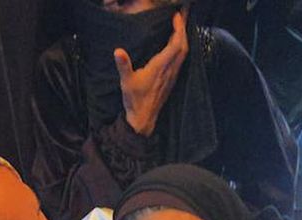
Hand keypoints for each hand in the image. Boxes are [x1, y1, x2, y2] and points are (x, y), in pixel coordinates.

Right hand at [116, 11, 188, 135]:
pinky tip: (175, 47)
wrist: (143, 119)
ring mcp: (172, 76)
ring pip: (183, 54)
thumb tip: (118, 51)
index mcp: (160, 67)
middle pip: (183, 47)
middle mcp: (169, 70)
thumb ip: (123, 65)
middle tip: (179, 18)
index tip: (176, 17)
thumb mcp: (126, 82)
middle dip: (182, 31)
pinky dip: (180, 50)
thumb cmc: (134, 100)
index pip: (175, 45)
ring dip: (183, 40)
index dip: (178, 30)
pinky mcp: (171, 81)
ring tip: (178, 28)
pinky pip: (180, 61)